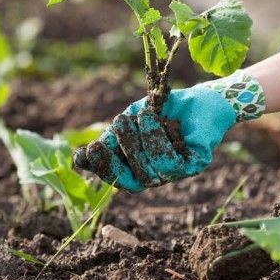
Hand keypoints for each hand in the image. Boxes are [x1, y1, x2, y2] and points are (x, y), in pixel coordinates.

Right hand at [74, 70, 265, 191]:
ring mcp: (177, 174)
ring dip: (139, 142)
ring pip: (149, 172)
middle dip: (118, 157)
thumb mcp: (130, 123)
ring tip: (138, 115)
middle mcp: (158, 176)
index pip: (118, 178)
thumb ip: (110, 140)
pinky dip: (157, 139)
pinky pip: (170, 163)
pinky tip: (155, 118)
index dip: (102, 169)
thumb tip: (78, 160)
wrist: (201, 98)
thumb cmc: (163, 110)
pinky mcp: (195, 165)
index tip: (87, 150)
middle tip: (113, 127)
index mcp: (140, 168)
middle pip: (132, 181)